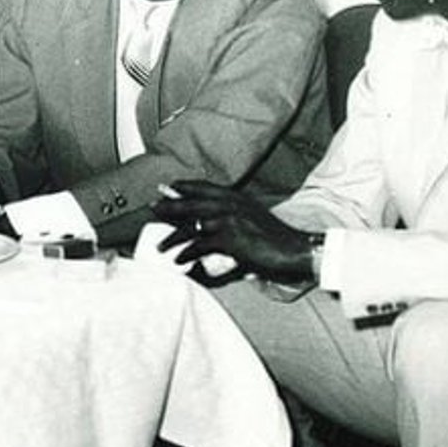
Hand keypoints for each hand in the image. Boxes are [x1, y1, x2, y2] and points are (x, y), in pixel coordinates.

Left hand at [152, 180, 313, 281]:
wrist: (295, 249)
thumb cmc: (275, 237)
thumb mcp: (253, 215)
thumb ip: (234, 212)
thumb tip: (214, 218)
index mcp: (236, 196)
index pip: (204, 186)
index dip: (184, 186)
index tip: (169, 187)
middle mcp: (230, 204)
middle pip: (191, 203)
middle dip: (169, 206)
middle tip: (152, 207)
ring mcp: (228, 220)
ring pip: (191, 225)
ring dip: (172, 237)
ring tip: (160, 245)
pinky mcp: (229, 239)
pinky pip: (200, 246)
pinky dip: (187, 254)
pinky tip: (179, 260)